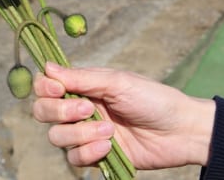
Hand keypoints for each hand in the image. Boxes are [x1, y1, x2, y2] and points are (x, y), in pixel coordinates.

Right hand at [32, 62, 214, 169]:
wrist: (180, 131)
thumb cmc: (153, 99)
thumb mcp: (117, 82)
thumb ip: (81, 77)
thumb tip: (46, 67)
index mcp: (83, 86)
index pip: (46, 86)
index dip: (44, 88)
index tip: (58, 89)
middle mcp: (79, 108)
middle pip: (43, 111)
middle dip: (60, 111)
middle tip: (88, 109)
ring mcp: (85, 133)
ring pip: (56, 136)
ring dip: (80, 133)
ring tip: (109, 130)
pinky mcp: (95, 154)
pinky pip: (74, 158)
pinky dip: (89, 152)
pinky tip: (110, 146)